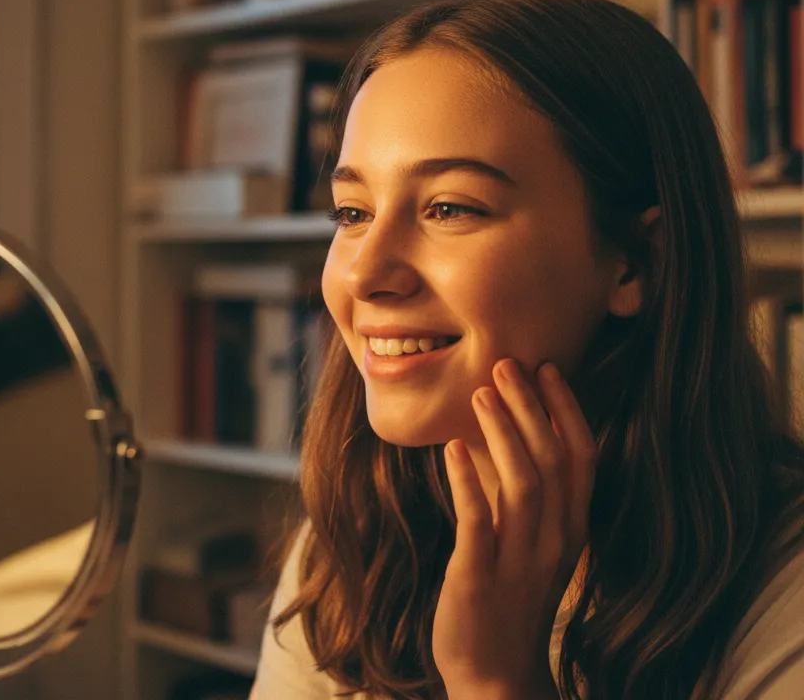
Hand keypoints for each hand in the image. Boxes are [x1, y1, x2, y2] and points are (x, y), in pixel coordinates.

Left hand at [431, 358, 596, 698]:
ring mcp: (519, 561)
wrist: (495, 675)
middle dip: (531, 408)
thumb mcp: (533, 542)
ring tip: (480, 393)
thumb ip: (530, 494)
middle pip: (553, 461)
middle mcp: (555, 541)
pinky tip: (451, 448)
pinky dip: (466, 481)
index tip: (548, 369)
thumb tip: (511, 432)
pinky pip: (477, 522)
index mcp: (571, 528)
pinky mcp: (479, 578)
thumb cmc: (510, 595)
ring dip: (502, 432)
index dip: (567, 410)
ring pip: (522, 484)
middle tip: (507, 365)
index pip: (582, 458)